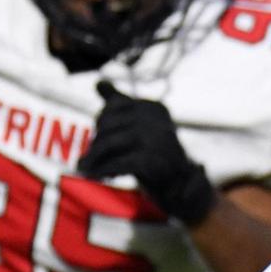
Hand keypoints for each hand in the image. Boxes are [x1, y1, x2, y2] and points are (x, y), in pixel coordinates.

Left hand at [78, 81, 216, 224]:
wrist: (184, 189)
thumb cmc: (158, 157)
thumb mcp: (139, 127)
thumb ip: (119, 105)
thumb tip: (99, 82)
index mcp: (154, 108)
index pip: (113, 106)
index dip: (100, 125)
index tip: (100, 140)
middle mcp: (157, 119)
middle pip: (108, 124)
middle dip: (95, 143)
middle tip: (88, 160)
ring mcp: (157, 139)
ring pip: (110, 143)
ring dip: (94, 158)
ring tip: (86, 169)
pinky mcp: (153, 161)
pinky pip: (118, 162)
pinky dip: (104, 170)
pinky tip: (98, 175)